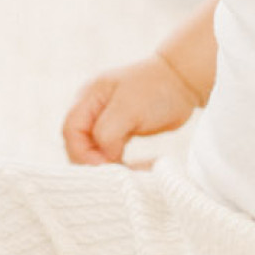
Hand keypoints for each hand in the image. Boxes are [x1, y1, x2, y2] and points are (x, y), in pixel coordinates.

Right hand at [62, 56, 199, 164]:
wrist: (184, 81)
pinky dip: (119, 162)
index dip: (82, 152)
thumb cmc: (156, 89)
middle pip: (79, 143)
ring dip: (108, 164)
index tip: (104, 165)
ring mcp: (106, 119)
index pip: (71, 130)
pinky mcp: (121, 130)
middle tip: (117, 173)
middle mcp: (93, 108)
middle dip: (94, 161)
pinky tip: (135, 167)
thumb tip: (104, 156)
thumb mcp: (129, 108)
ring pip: (94, 150)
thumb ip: (108, 132)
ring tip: (129, 172)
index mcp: (88, 97)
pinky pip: (110, 151)